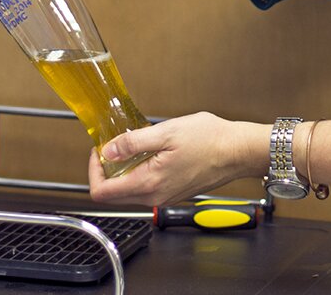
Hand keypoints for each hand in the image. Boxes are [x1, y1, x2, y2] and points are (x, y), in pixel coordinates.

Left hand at [87, 113, 270, 206]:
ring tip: (132, 144)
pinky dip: (139, 172)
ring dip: (123, 170)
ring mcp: (164, 197)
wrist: (237, 151)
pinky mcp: (173, 193)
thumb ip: (133, 143)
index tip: (99, 149)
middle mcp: (155, 197)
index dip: (93, 170)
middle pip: (113, 194)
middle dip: (106, 169)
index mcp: (149, 184)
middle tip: (112, 144)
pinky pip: (145, 187)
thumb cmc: (209, 140)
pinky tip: (150, 152)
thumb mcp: (166, 132)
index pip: (102, 192)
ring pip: (129, 191)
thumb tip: (108, 150)